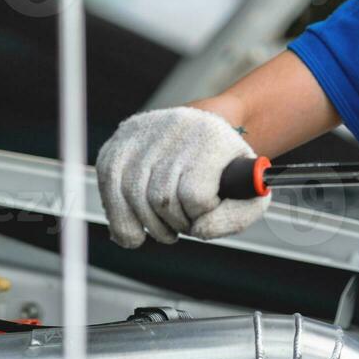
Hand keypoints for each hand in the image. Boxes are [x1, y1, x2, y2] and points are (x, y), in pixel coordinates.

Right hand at [95, 107, 268, 247]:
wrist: (207, 129)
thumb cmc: (226, 167)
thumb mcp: (249, 192)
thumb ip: (235, 218)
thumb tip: (199, 231)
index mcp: (211, 137)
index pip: (195, 195)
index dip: (199, 214)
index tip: (206, 208)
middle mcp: (174, 127)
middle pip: (161, 199)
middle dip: (173, 223)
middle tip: (184, 221)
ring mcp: (142, 132)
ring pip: (132, 196)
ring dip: (148, 224)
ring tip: (165, 224)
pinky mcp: (118, 142)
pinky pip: (109, 189)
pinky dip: (121, 218)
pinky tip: (136, 227)